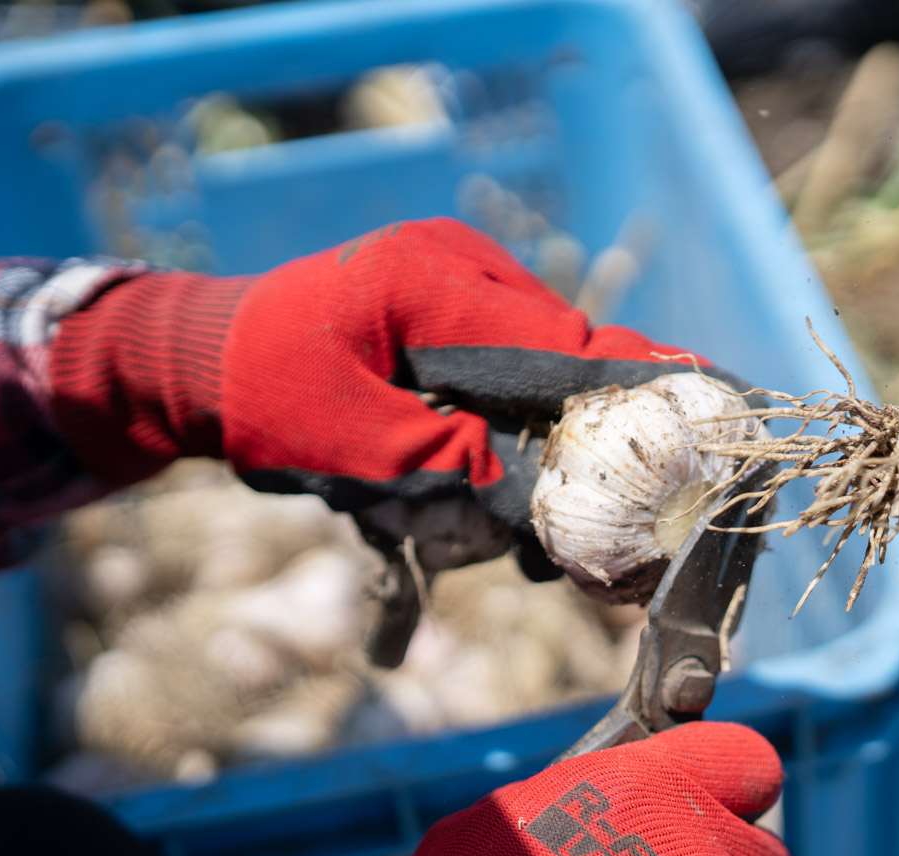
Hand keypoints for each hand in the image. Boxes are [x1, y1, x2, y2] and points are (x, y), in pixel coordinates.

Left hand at [49, 219, 733, 555]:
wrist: (201, 363)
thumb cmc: (262, 399)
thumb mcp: (347, 445)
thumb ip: (447, 465)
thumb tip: (539, 506)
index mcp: (437, 278)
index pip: (566, 345)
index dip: (635, 402)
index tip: (697, 450)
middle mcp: (465, 270)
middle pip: (571, 363)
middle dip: (590, 446)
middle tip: (606, 532)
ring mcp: (465, 289)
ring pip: (550, 378)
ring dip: (551, 452)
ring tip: (535, 542)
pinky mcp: (461, 320)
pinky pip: (519, 380)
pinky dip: (522, 438)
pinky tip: (508, 498)